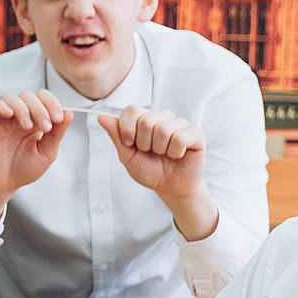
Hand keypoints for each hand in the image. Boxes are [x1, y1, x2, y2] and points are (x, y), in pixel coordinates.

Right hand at [0, 91, 73, 226]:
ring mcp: (0, 119)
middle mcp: (17, 116)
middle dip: (39, 108)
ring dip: (22, 107)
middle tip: (44, 126)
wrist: (2, 185)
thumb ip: (57, 133)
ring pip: (9, 97)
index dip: (51, 102)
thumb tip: (69, 112)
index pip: (42, 98)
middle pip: (27, 96)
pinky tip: (8, 115)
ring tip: (27, 126)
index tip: (58, 117)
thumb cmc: (23, 169)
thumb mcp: (46, 153)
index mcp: (34, 120)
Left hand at [97, 107, 216, 239]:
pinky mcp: (196, 134)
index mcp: (144, 119)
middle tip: (151, 152)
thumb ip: (116, 136)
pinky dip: (175, 152)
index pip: (132, 110)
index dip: (127, 130)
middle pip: (146, 120)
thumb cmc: (149, 170)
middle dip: (144, 144)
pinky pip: (181, 137)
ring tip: (164, 155)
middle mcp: (162, 117)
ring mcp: (180, 124)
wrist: (169, 187)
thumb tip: (101, 116)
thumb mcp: (127, 156)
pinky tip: (178, 155)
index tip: (130, 144)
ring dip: (160, 149)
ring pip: (163, 129)